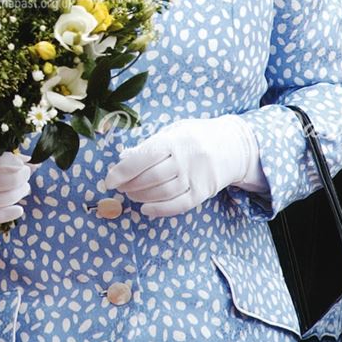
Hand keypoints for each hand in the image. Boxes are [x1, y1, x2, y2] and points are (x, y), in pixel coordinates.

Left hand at [104, 115, 262, 216]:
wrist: (232, 145)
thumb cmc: (196, 136)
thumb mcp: (173, 131)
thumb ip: (150, 145)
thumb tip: (124, 158)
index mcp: (174, 140)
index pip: (143, 157)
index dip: (123, 170)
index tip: (109, 179)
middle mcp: (185, 159)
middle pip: (151, 177)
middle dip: (130, 185)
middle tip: (120, 187)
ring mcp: (195, 177)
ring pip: (162, 193)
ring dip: (141, 197)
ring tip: (131, 194)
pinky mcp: (203, 193)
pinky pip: (178, 205)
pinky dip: (159, 210)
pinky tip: (146, 209)